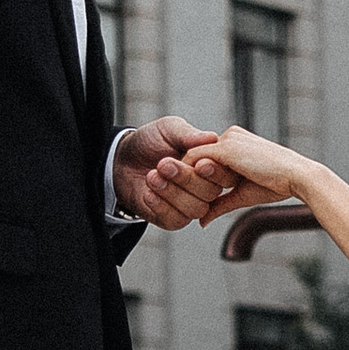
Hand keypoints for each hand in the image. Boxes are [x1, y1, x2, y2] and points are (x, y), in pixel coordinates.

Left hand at [113, 117, 239, 232]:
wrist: (122, 159)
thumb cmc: (150, 142)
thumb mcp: (168, 129)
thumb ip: (189, 134)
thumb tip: (212, 137)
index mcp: (211, 164)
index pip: (227, 174)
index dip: (215, 171)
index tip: (198, 163)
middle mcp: (205, 187)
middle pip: (211, 192)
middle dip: (186, 179)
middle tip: (163, 164)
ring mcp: (191, 205)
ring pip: (195, 208)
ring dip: (172, 192)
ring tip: (152, 176)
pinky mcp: (173, 220)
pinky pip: (176, 219)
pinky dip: (161, 206)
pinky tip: (148, 193)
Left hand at [191, 124, 314, 217]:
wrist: (297, 177)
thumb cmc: (277, 185)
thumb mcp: (243, 195)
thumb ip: (221, 204)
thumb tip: (202, 221)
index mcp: (236, 142)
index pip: (205, 156)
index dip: (196, 177)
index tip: (190, 196)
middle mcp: (230, 136)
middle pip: (197, 155)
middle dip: (188, 177)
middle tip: (180, 195)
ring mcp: (228, 140)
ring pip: (194, 157)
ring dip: (187, 177)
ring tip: (184, 195)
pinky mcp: (226, 148)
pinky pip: (196, 158)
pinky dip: (188, 174)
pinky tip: (189, 191)